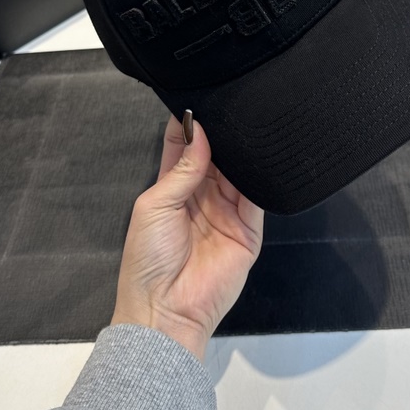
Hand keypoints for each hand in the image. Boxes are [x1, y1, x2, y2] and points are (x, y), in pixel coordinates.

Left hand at [111, 112, 263, 359]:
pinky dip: (260, 176)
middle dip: (221, 133)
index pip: (184, 146)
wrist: (167, 310)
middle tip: (232, 105)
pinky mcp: (249, 228)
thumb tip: (198, 130)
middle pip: (215, 155)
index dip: (191, 124)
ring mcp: (228, 210)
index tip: (201, 99)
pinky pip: (258, 196)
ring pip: (238, 171)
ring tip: (248, 123)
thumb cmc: (149, 257)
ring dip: (241, 151)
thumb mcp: (155, 206)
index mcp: (173, 187)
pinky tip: (261, 155)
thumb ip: (182, 169)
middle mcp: (202, 194)